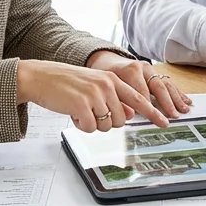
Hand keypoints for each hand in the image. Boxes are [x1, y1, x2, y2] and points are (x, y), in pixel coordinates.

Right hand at [17, 59, 169, 131]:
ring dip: (92, 124)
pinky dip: (80, 126)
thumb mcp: (95, 85)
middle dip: (106, 122)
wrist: (41, 77)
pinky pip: (89, 128)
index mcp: (112, 79)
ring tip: (79, 110)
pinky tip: (72, 114)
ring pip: (106, 126)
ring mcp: (94, 95)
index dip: (153, 112)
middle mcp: (106, 85)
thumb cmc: (67, 83)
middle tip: (90, 112)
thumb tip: (130, 113)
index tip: (165, 122)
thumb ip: (114, 97)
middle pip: (121, 120)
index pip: (138, 98)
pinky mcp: (81, 105)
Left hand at [86, 50, 191, 119]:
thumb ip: (119, 100)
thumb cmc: (104, 75)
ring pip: (166, 84)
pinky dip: (178, 92)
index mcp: (130, 71)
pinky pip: (168, 82)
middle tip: (174, 116)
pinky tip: (186, 100)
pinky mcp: (154, 71)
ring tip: (184, 109)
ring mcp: (150, 68)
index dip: (150, 107)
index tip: (157, 119)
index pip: (142, 93)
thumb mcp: (107, 86)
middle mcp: (142, 67)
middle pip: (158, 87)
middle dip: (167, 103)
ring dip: (176, 98)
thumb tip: (131, 115)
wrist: (105, 59)